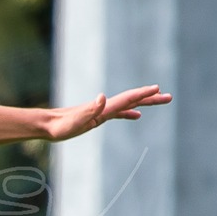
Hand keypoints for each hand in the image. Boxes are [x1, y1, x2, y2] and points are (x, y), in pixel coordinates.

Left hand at [43, 85, 170, 140]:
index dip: (142, 94)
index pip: (127, 99)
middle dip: (150, 97)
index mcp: (103, 108)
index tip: (158, 89)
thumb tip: (102, 96)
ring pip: (128, 105)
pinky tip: (136, 116)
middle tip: (169, 97)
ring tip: (160, 100)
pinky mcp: (96, 117)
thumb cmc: (60, 126)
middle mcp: (104, 107)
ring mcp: (101, 111)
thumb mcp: (74, 121)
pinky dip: (129, 113)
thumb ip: (89, 110)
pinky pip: (118, 113)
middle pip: (132, 100)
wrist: (47, 125)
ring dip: (144, 102)